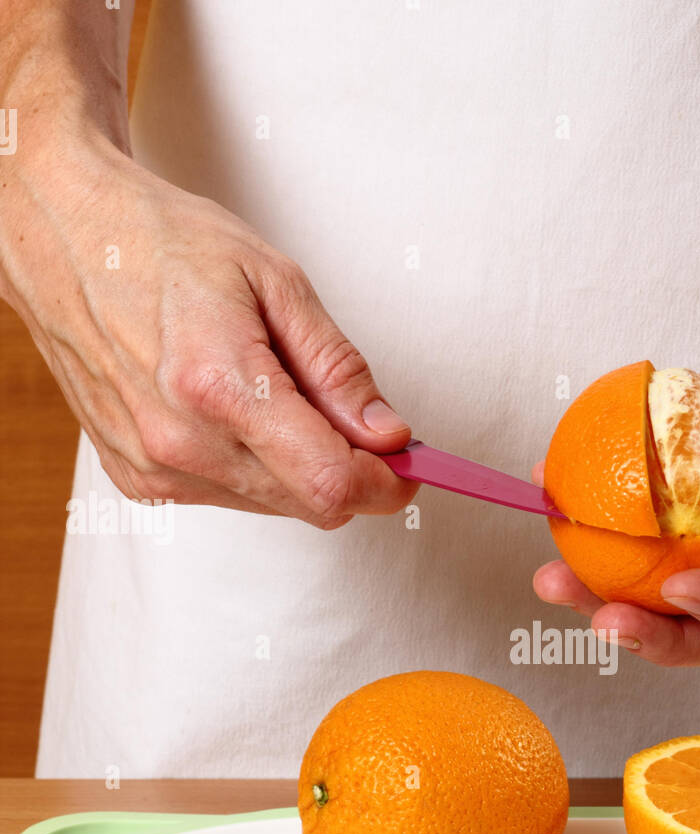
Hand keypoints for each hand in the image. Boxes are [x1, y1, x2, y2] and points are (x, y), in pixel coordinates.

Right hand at [0, 136, 416, 526]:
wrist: (65, 236)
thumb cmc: (162, 243)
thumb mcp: (274, 280)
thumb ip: (337, 369)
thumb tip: (387, 434)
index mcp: (219, 387)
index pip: (331, 483)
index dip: (385, 482)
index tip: (409, 464)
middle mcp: (180, 442)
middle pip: (310, 504)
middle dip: (351, 471)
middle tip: (357, 420)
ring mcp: (153, 467)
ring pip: (274, 506)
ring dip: (299, 467)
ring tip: (275, 393)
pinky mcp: (138, 479)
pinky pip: (229, 498)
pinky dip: (254, 468)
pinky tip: (233, 411)